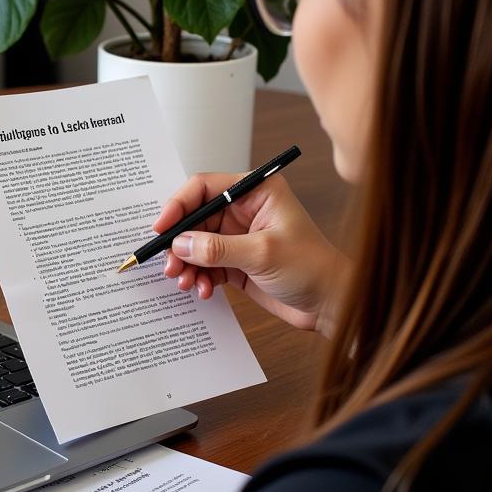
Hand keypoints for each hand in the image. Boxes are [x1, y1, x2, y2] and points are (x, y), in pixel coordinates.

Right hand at [156, 171, 347, 336]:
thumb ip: (218, 248)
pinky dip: (198, 277)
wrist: (330, 304)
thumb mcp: (262, 254)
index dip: (179, 205)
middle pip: (195, 218)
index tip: (161, 228)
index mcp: (256, 192)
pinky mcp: (235, 261)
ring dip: (186, 264)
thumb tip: (181, 244)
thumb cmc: (313, 268)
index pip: (205, 188)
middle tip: (170, 264)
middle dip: (179, 243)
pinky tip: (203, 289)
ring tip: (186, 281)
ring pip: (196, 244)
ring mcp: (238, 237)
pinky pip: (205, 265)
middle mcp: (244, 210)